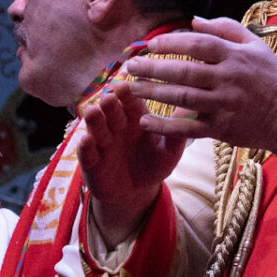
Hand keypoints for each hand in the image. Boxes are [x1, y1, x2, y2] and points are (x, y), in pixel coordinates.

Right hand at [76, 80, 189, 246]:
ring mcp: (102, 143)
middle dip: (110, 103)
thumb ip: (177, 137)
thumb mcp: (169, 153)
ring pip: (96, 127)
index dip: (129, 93)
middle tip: (110, 96)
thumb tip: (192, 117)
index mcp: (137, 118)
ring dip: (94, 119)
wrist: (136, 191)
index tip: (128, 85)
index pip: (132, 101)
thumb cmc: (154, 165)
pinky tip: (85, 140)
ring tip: (94, 111)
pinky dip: (85, 147)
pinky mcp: (91, 162)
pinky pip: (86, 153)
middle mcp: (117, 125)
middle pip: (112, 111)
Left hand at [127, 19, 276, 172]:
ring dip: (154, 92)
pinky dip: (165, 126)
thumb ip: (226, 28)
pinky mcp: (222, 128)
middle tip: (131, 65)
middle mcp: (228, 79)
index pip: (199, 45)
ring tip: (132, 88)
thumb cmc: (270, 77)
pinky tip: (145, 122)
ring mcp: (224, 104)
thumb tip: (194, 19)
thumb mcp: (255, 45)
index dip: (172, 42)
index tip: (150, 43)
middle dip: (154, 68)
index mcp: (235, 56)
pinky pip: (189, 128)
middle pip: (185, 71)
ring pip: (183, 98)